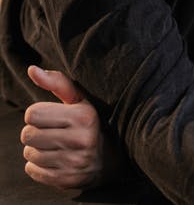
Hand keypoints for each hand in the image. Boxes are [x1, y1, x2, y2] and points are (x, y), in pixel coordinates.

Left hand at [21, 65, 125, 188]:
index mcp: (84, 117)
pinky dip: (37, 166)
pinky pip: (32, 170)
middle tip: (51, 133)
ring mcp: (74, 162)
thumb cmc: (88, 124)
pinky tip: (54, 160)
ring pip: (29, 153)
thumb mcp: (80, 101)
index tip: (52, 118)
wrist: (109, 160)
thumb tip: (32, 69)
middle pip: (27, 135)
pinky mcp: (66, 180)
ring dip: (36, 150)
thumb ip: (57, 83)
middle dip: (35, 133)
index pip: (32, 114)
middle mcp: (81, 140)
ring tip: (54, 147)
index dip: (38, 115)